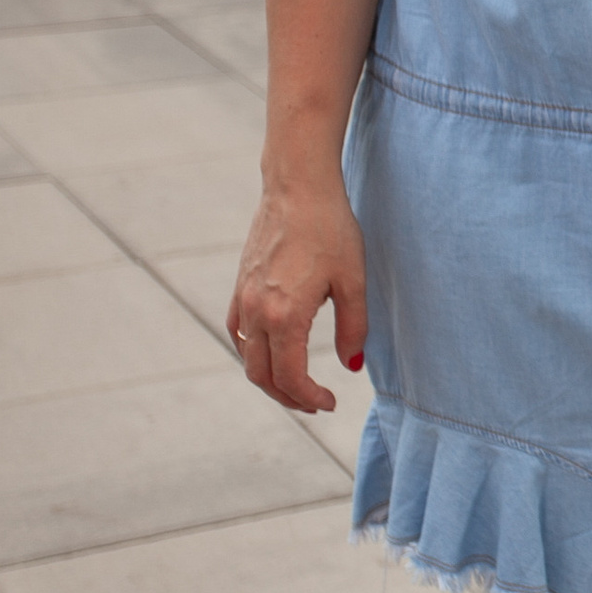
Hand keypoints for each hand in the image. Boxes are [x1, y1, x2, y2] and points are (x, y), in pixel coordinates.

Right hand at [228, 174, 366, 412]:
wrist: (297, 188)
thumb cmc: (332, 230)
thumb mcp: (353, 281)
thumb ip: (354, 328)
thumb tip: (352, 366)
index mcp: (284, 315)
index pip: (290, 377)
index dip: (309, 397)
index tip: (330, 403)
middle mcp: (255, 312)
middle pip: (261, 375)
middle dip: (287, 397)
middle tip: (315, 404)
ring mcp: (242, 298)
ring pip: (246, 356)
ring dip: (269, 377)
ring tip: (297, 384)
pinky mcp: (239, 286)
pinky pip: (237, 332)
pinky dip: (253, 352)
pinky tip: (273, 352)